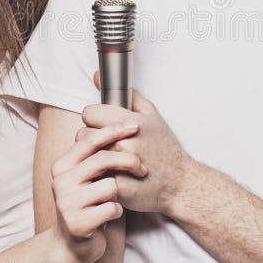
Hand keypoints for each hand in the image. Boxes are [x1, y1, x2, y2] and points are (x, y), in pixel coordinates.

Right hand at [50, 122, 146, 262]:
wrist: (72, 246)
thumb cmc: (87, 204)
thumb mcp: (85, 177)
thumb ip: (93, 154)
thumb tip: (116, 120)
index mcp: (62, 165)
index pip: (89, 139)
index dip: (114, 130)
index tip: (135, 126)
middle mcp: (61, 181)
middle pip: (102, 159)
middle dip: (128, 160)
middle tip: (142, 168)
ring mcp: (67, 203)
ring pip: (110, 186)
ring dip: (121, 194)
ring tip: (114, 200)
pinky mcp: (78, 223)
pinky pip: (112, 208)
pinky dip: (118, 211)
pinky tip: (110, 216)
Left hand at [81, 72, 194, 215]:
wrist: (179, 183)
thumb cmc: (164, 147)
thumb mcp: (152, 114)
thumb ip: (127, 94)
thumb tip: (99, 76)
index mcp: (130, 123)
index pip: (89, 113)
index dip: (95, 118)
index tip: (103, 125)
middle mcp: (123, 143)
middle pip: (83, 135)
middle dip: (92, 139)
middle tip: (108, 144)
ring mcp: (119, 166)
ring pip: (85, 156)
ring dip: (92, 158)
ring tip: (108, 160)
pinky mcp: (116, 187)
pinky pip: (92, 176)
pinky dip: (97, 175)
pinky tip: (109, 174)